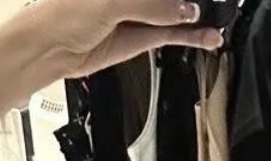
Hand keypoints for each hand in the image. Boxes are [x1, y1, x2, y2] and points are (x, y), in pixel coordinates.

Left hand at [35, 0, 223, 79]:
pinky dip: (190, 35)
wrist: (50, 46)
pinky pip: (171, 33)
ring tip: (220, 17)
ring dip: (196, 14)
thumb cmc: (66, 12)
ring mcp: (139, 10)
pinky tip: (208, 36)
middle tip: (217, 1)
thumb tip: (185, 10)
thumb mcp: (113, 1)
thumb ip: (152, 6)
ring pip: (175, 10)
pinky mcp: (140, 35)